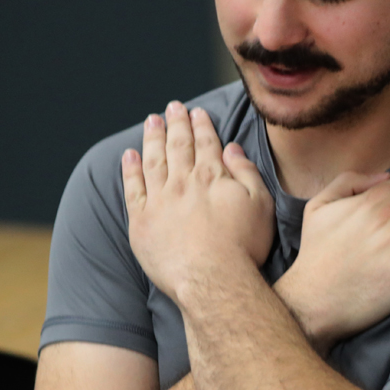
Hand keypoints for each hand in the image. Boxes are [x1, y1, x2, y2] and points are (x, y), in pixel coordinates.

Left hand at [121, 101, 274, 302]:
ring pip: (153, 160)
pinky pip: (132, 188)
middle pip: (178, 145)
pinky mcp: (141, 222)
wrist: (213, 281)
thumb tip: (232, 149)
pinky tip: (129, 155)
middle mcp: (183, 182)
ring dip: (152, 138)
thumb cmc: (243, 247)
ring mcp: (159, 201)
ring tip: (152, 121)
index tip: (197, 112)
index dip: (201, 125)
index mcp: (212, 176)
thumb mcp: (260, 205)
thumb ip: (246, 173)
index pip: (205, 143)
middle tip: (173, 107)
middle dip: (176, 123)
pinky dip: (130, 169)